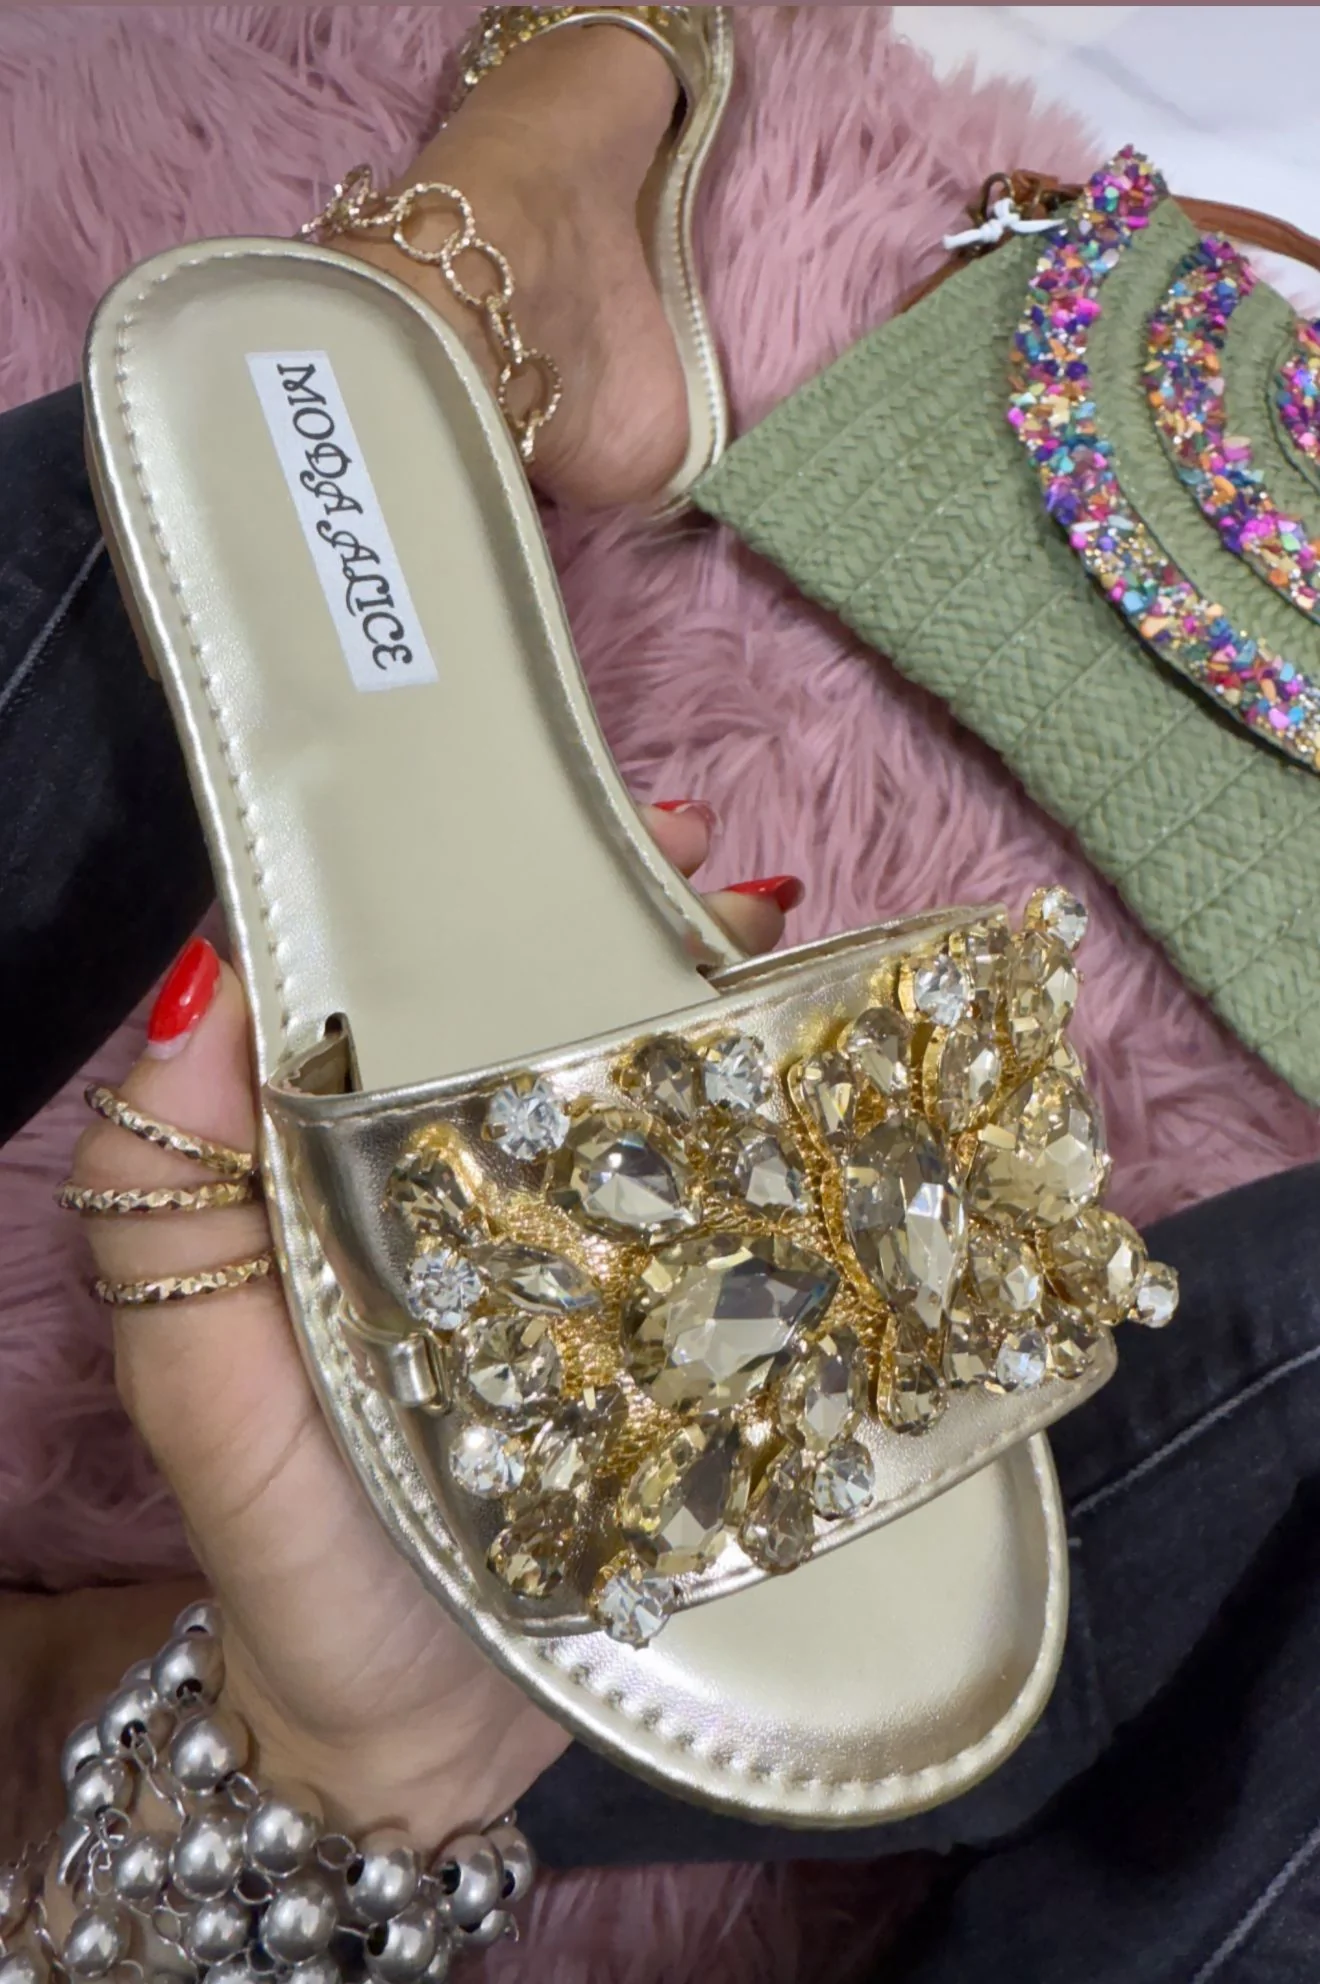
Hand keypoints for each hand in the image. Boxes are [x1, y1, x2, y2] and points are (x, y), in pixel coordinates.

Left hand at [68, 807, 800, 1843]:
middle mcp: (455, 1187)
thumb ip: (165, 1209)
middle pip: (524, 1009)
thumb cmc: (296, 1557)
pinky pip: (709, 1189)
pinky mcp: (654, 1314)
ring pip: (628, 1079)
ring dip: (691, 986)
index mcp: (334, 1172)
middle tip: (689, 857)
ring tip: (766, 928)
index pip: (375, 986)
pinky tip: (810, 1066)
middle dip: (601, 909)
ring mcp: (567, 1247)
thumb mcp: (202, 1390)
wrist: (419, 1730)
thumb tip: (209, 996)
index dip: (431, 883)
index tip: (509, 816)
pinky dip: (758, 1113)